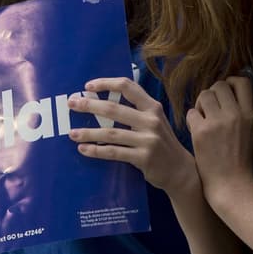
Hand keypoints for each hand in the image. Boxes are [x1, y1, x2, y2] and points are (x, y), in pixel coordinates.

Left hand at [68, 76, 197, 198]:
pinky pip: (114, 152)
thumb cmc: (162, 142)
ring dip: (88, 132)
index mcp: (152, 107)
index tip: (87, 86)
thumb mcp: (154, 121)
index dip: (106, 83)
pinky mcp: (143, 158)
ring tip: (72, 133)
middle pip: (113, 109)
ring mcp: (148, 139)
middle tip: (71, 104)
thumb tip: (102, 102)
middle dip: (89, 106)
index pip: (127, 86)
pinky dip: (96, 150)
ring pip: (111, 133)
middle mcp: (151, 120)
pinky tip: (83, 149)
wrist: (181, 170)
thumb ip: (136, 110)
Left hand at [186, 76, 252, 210]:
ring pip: (203, 95)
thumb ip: (242, 112)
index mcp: (250, 114)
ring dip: (200, 104)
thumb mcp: (250, 132)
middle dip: (213, 94)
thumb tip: (229, 92)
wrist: (232, 185)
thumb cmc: (241, 160)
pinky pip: (191, 113)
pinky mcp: (201, 132)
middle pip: (219, 85)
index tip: (225, 94)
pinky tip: (197, 131)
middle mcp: (235, 115)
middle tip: (211, 109)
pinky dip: (192, 120)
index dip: (231, 83)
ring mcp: (217, 122)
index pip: (242, 81)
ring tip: (203, 118)